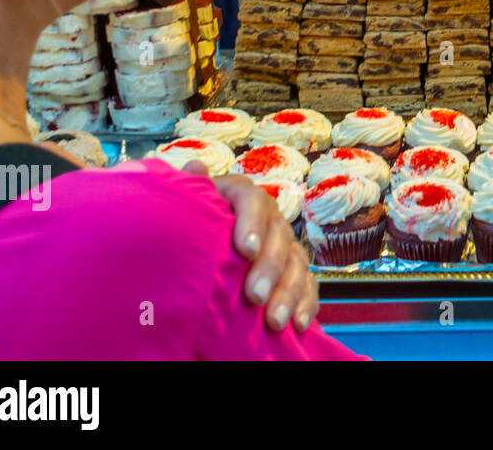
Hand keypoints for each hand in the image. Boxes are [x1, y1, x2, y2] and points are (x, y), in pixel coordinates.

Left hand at [186, 162, 318, 333]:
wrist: (198, 251)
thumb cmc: (189, 227)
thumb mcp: (184, 207)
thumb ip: (190, 191)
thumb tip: (195, 167)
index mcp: (240, 196)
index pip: (252, 199)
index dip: (251, 222)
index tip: (244, 250)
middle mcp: (268, 218)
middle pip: (278, 236)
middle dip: (269, 267)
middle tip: (254, 296)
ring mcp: (284, 245)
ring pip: (297, 263)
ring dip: (289, 292)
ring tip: (275, 321)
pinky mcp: (294, 272)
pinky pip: (308, 285)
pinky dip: (306, 304)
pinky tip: (297, 324)